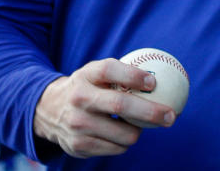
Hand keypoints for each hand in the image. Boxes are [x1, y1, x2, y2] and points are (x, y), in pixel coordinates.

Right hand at [33, 58, 176, 157]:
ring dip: (137, 131)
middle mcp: (80, 98)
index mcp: (86, 75)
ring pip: (124, 134)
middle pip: (120, 104)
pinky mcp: (78, 145)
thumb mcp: (95, 73)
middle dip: (151, 112)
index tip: (154, 82)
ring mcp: (78, 124)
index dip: (134, 75)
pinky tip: (120, 135)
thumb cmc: (86, 87)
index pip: (110, 70)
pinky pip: (116, 149)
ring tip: (136, 125)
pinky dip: (124, 143)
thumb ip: (122, 74)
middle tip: (171, 116)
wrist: (48, 110)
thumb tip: (162, 80)